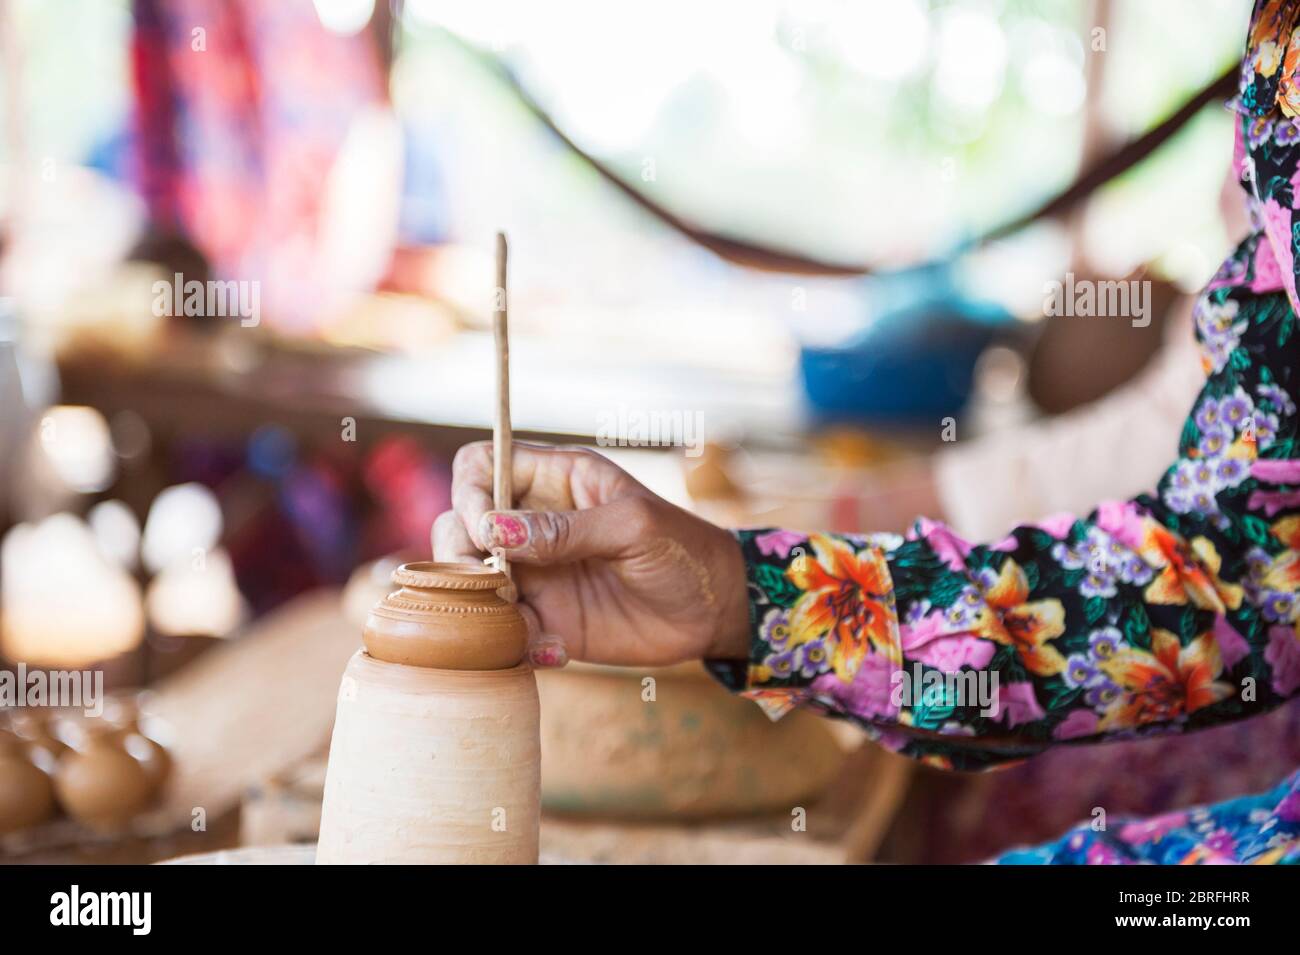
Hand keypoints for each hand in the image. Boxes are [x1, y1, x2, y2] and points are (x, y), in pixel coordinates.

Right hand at [433, 442, 749, 668]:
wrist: (713, 612)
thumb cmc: (683, 550)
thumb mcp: (632, 527)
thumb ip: (565, 529)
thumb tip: (492, 528)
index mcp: (555, 480)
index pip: (481, 465)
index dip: (469, 491)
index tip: (484, 527)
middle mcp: (533, 523)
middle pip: (459, 523)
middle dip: (459, 552)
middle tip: (492, 580)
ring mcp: (534, 572)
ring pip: (469, 579)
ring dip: (481, 603)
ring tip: (521, 618)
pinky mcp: (543, 618)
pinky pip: (502, 628)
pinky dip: (515, 642)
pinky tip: (553, 650)